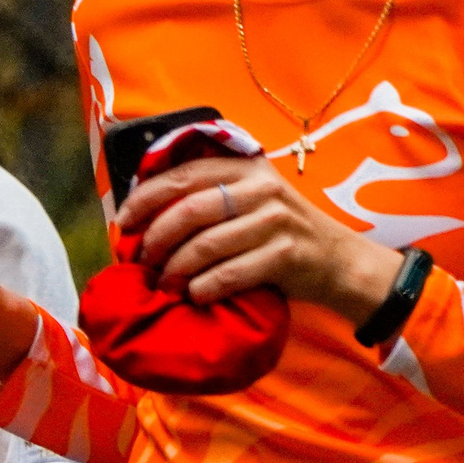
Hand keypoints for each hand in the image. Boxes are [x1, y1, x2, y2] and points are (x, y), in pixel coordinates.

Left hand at [115, 154, 400, 323]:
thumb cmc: (280, 230)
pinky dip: (204, 288)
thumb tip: (145, 210)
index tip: (125, 221)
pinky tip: (195, 295)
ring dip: (176, 269)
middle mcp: (261, 187)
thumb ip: (211, 192)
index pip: (184, 174)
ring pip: (206, 244)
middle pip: (190, 210)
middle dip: (157, 238)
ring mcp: (275, 220)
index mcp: (246, 166)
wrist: (338, 260)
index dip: (146, 197)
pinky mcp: (285, 254)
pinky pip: (230, 273)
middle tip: (143, 260)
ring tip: (166, 283)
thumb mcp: (252, 197)